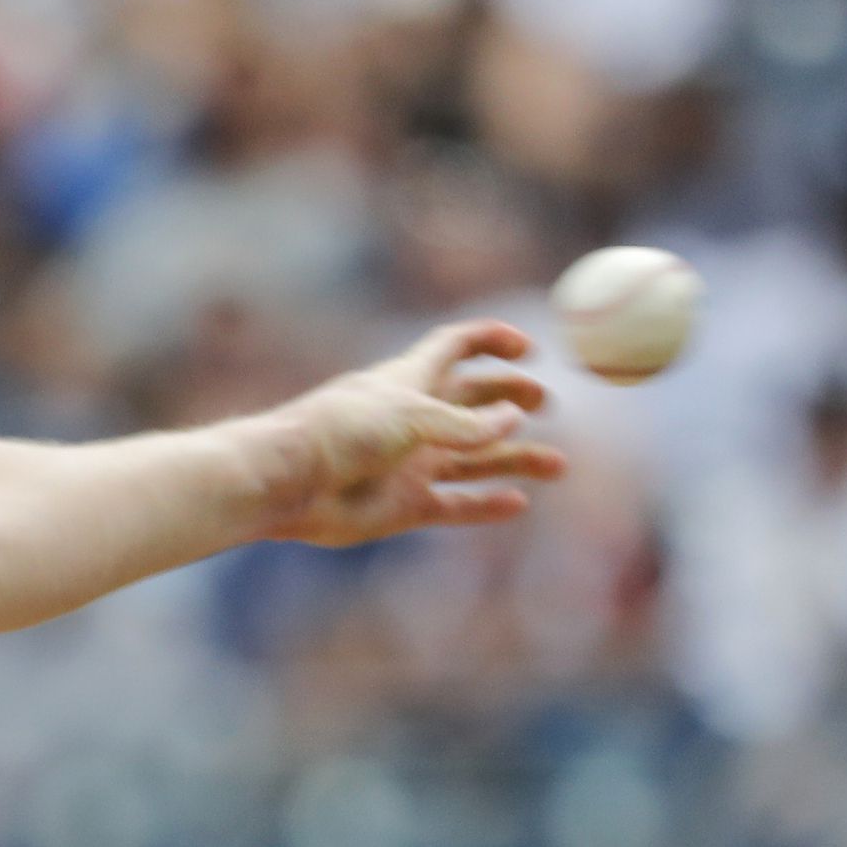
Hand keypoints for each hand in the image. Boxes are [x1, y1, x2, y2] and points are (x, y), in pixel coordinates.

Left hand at [239, 320, 566, 547]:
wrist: (288, 485)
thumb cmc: (339, 433)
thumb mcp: (409, 415)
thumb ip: (464, 423)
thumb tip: (515, 419)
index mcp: (408, 380)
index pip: (455, 347)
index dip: (491, 341)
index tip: (528, 348)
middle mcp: (413, 419)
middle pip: (472, 401)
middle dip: (511, 399)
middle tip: (546, 403)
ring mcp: (410, 463)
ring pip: (475, 458)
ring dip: (516, 458)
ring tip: (558, 465)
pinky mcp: (404, 504)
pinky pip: (455, 504)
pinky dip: (486, 504)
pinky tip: (518, 502)